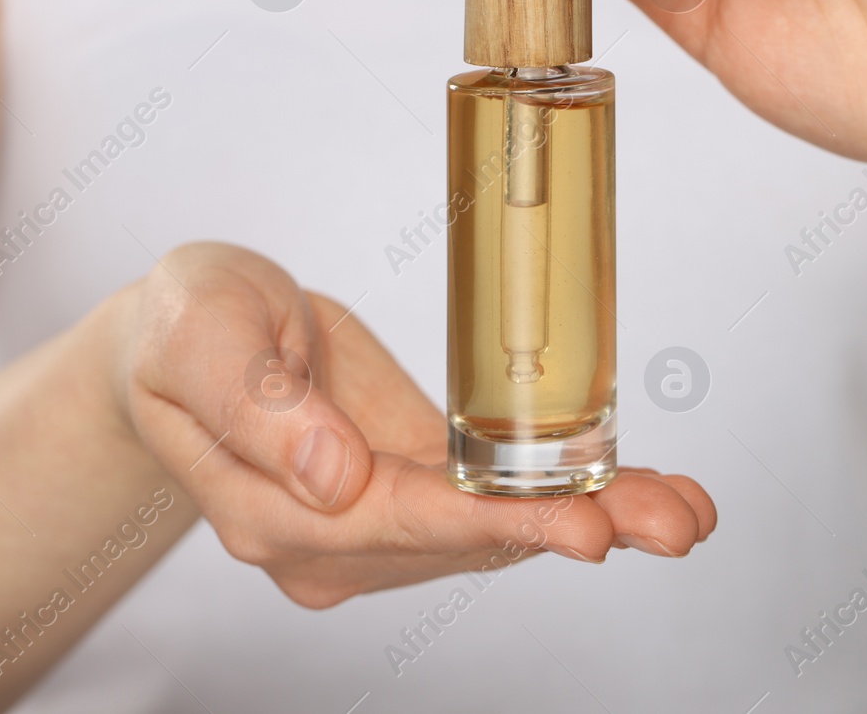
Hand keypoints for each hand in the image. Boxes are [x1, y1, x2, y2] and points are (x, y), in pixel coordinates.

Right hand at [110, 243, 716, 607]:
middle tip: (668, 519)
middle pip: (461, 539)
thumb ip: (257, 408)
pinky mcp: (404, 492)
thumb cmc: (186, 327)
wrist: (187, 335)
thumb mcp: (200, 336)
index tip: (580, 523)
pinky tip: (638, 497)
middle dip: (570, 527)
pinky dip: (566, 499)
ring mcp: (369, 523)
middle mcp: (327, 537)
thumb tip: (335, 477)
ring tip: (680, 509)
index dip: (493, 522)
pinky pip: (490, 502)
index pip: (397, 521)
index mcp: (269, 508)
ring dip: (590, 519)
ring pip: (488, 529)